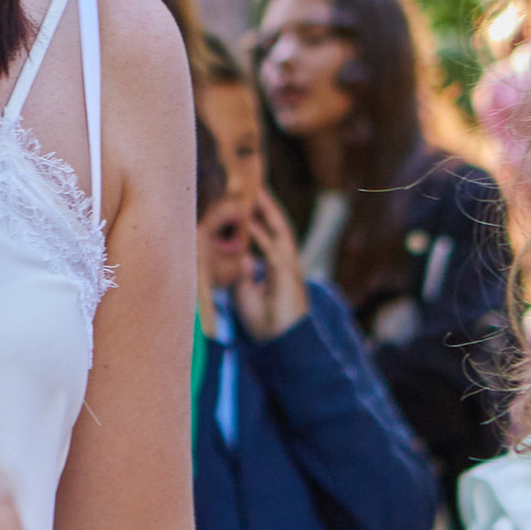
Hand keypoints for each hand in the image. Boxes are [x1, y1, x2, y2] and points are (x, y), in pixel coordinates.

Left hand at [230, 187, 310, 343]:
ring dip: (268, 213)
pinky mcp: (287, 277)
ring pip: (280, 234)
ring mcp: (288, 268)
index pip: (270, 234)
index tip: (249, 199)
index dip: (262, 216)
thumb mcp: (246, 292)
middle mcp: (285, 262)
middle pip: (278, 227)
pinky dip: (262, 237)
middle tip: (257, 185)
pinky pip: (274, 253)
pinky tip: (252, 223)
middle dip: (268, 206)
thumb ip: (243, 274)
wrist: (280, 344)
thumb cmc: (265, 321)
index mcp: (277, 266)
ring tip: (257, 194)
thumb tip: (242, 258)